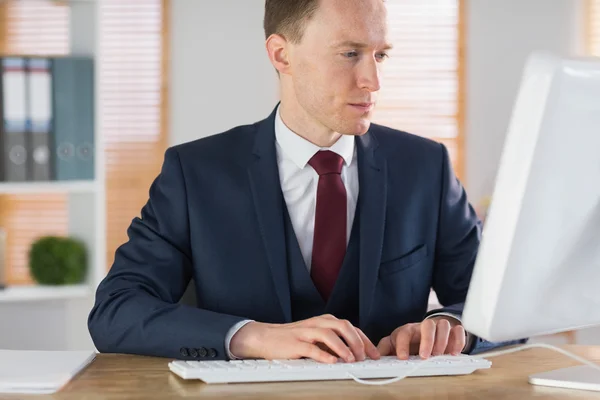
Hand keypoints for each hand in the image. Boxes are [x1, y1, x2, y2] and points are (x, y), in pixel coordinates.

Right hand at [229, 314, 380, 362]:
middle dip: (357, 341)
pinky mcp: (296, 343)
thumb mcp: (316, 336)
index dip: (364, 340)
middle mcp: (317, 323)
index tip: (374, 353)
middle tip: (364, 357)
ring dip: (343, 347)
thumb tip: (355, 354)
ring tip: (351, 359)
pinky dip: (324, 355)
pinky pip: (312, 348)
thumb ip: (333, 341)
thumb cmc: (293, 338)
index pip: (350, 327)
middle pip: (343, 326)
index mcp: (325, 321)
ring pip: (329, 334)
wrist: (266, 337)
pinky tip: (332, 362)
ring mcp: (306, 332)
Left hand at [376, 317, 465, 359]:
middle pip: (427, 325)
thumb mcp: (394, 342)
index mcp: (408, 330)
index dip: (403, 345)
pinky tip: (454, 352)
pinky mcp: (452, 330)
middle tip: (425, 356)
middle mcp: (423, 326)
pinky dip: (458, 340)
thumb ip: (385, 348)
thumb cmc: (409, 339)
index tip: (403, 357)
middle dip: (427, 340)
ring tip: (440, 354)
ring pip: (443, 325)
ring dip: (443, 340)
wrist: (426, 331)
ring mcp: (438, 327)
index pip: (404, 333)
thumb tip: (374, 355)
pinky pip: (458, 330)